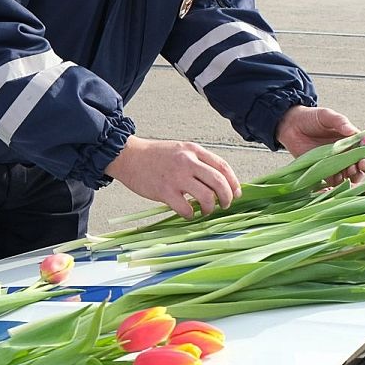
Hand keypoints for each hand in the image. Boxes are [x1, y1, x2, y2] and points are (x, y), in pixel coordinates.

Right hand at [106, 135, 240, 218]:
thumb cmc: (154, 155)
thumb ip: (198, 161)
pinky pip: (186, 208)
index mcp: (193, 150)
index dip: (234, 183)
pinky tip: (188, 213)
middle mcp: (188, 162)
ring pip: (206, 197)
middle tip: (225, 205)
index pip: (223, 167)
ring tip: (206, 210)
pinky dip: (191, 215)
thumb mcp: (180, 150)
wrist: (128, 156)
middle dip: (227, 198)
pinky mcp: (165, 191)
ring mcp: (176, 177)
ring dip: (210, 208)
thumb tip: (218, 181)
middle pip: (219, 182)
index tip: (236, 193)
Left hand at [275, 106, 364, 182]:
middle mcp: (348, 155)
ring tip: (352, 170)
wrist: (290, 125)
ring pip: (352, 176)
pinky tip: (340, 184)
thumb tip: (352, 131)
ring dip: (355, 176)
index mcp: (354, 141)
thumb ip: (340, 122)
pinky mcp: (324, 173)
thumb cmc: (312, 118)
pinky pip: (335, 183)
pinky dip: (340, 186)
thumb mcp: (327, 116)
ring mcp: (337, 165)